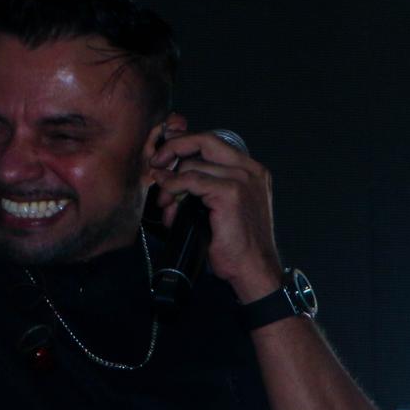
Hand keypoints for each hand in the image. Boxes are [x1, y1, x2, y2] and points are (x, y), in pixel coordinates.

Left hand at [149, 124, 283, 302]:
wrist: (253, 268)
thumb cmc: (239, 243)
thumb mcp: (224, 206)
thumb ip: (205, 183)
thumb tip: (168, 171)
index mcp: (253, 171)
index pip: (214, 142)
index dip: (186, 142)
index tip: (166, 154)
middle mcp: (251, 171)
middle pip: (204, 141)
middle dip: (173, 149)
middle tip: (156, 164)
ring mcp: (243, 180)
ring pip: (193, 164)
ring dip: (171, 182)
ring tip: (166, 202)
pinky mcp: (231, 192)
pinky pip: (190, 180)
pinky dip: (174, 187)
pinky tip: (168, 200)